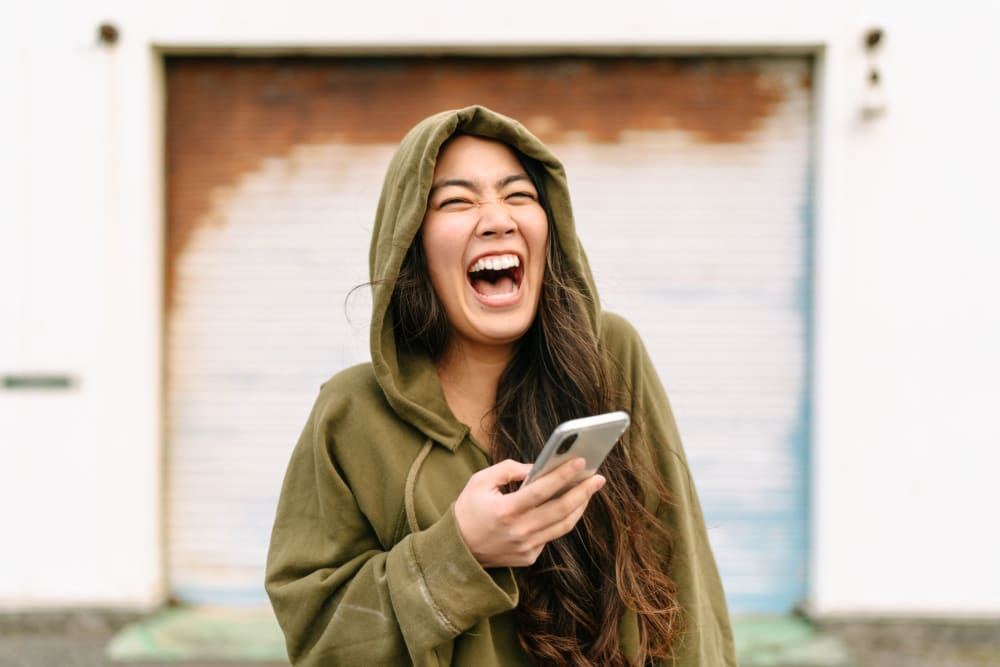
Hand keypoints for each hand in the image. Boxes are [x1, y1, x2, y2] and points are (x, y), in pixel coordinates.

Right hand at [453, 457, 605, 567]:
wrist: (458, 550)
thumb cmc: (469, 509)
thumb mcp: (480, 482)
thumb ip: (508, 469)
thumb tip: (536, 467)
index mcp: (504, 510)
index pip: (541, 491)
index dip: (562, 476)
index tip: (580, 462)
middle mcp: (518, 531)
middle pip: (560, 510)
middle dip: (583, 492)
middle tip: (598, 478)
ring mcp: (525, 547)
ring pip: (563, 525)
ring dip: (580, 506)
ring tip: (590, 490)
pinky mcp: (529, 557)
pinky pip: (552, 535)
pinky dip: (563, 519)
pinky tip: (571, 505)